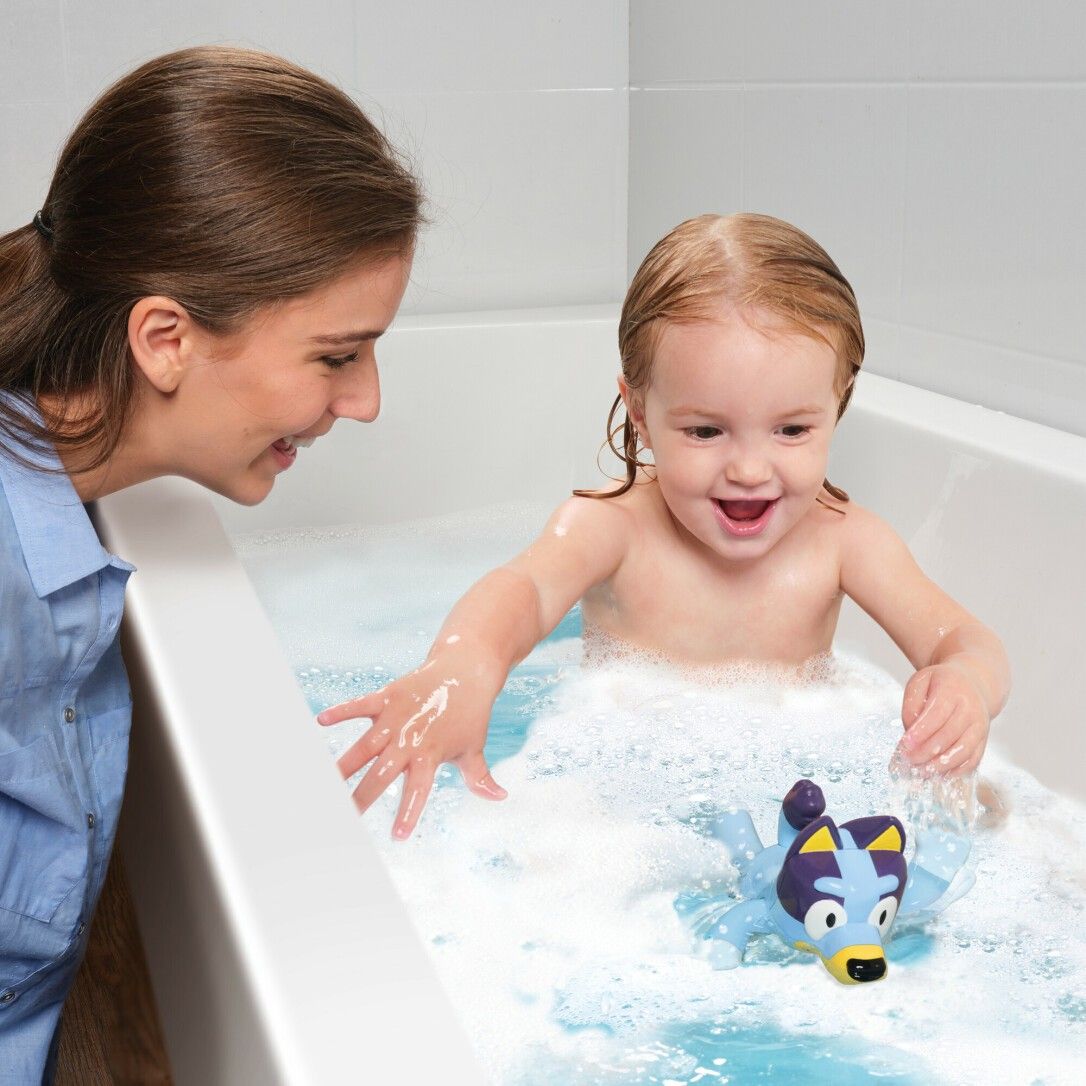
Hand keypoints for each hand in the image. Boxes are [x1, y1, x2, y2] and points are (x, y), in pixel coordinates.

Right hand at [316, 654, 506, 838]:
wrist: (467, 671)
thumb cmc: (471, 714)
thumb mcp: (475, 748)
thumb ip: (479, 778)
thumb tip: (499, 797)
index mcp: (431, 755)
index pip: (418, 790)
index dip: (408, 813)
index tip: (396, 837)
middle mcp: (410, 739)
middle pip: (382, 773)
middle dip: (361, 796)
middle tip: (343, 817)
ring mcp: (396, 717)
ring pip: (364, 745)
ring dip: (344, 764)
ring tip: (326, 782)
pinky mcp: (387, 696)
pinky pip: (361, 705)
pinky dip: (342, 712)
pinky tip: (321, 721)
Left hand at [897, 662, 990, 776]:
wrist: (973, 683)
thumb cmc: (940, 684)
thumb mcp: (920, 682)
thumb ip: (912, 704)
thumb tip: (910, 730)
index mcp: (952, 690)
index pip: (937, 714)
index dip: (921, 732)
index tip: (905, 744)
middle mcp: (971, 708)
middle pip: (949, 734)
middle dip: (927, 751)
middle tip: (909, 760)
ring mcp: (980, 725)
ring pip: (963, 750)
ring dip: (942, 765)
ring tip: (922, 772)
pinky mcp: (983, 740)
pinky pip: (973, 758)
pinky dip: (957, 770)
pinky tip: (940, 775)